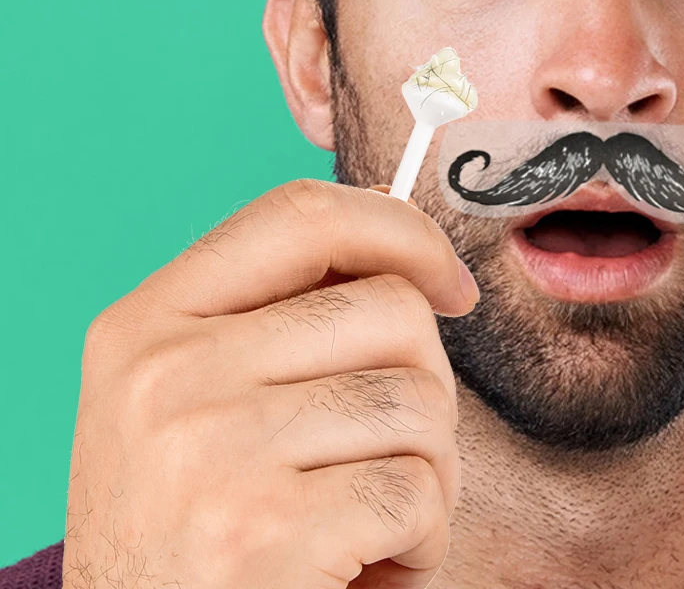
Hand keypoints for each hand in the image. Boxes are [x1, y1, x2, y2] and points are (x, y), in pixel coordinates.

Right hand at [63, 179, 478, 588]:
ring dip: (429, 472)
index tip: (450, 283)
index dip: (399, 230)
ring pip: (419, 401)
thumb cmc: (194, 528)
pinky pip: (416, 491)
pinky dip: (423, 539)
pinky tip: (367, 570)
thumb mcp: (192, 401)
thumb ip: (276, 319)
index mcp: (148, 321)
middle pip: (391, 310)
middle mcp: (166, 371)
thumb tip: (409, 249)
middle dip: (427, 385)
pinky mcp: (259, 531)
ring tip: (368, 521)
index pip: (302, 214)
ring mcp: (208, 447)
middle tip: (390, 455)